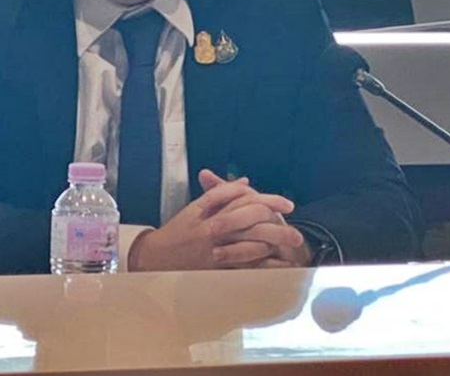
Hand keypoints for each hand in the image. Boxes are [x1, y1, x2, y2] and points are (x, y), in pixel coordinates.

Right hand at [127, 170, 302, 270]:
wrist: (154, 258)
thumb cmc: (178, 232)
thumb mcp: (196, 208)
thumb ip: (220, 193)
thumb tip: (246, 182)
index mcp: (206, 207)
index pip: (241, 196)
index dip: (267, 198)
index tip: (286, 204)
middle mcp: (211, 225)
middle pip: (249, 214)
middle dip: (276, 217)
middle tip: (294, 221)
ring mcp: (213, 247)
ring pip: (249, 238)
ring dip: (275, 239)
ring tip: (292, 243)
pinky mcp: (214, 266)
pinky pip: (244, 263)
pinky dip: (263, 261)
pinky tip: (278, 261)